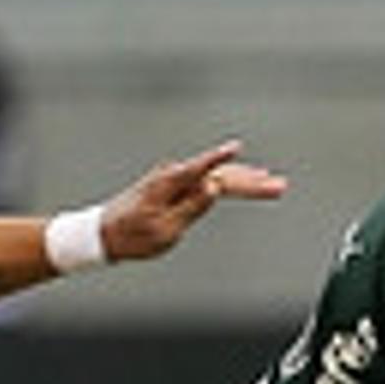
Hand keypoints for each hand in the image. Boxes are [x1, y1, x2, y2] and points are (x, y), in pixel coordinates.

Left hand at [96, 139, 286, 262]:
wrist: (104, 234)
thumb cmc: (132, 236)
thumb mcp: (165, 230)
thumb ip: (192, 207)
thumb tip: (215, 188)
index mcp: (171, 183)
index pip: (204, 168)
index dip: (222, 158)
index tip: (238, 147)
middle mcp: (174, 175)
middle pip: (220, 174)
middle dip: (252, 181)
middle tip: (280, 186)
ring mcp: (174, 178)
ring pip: (217, 175)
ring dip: (245, 180)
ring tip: (272, 183)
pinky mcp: (174, 185)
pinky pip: (208, 179)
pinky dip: (228, 180)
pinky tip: (245, 178)